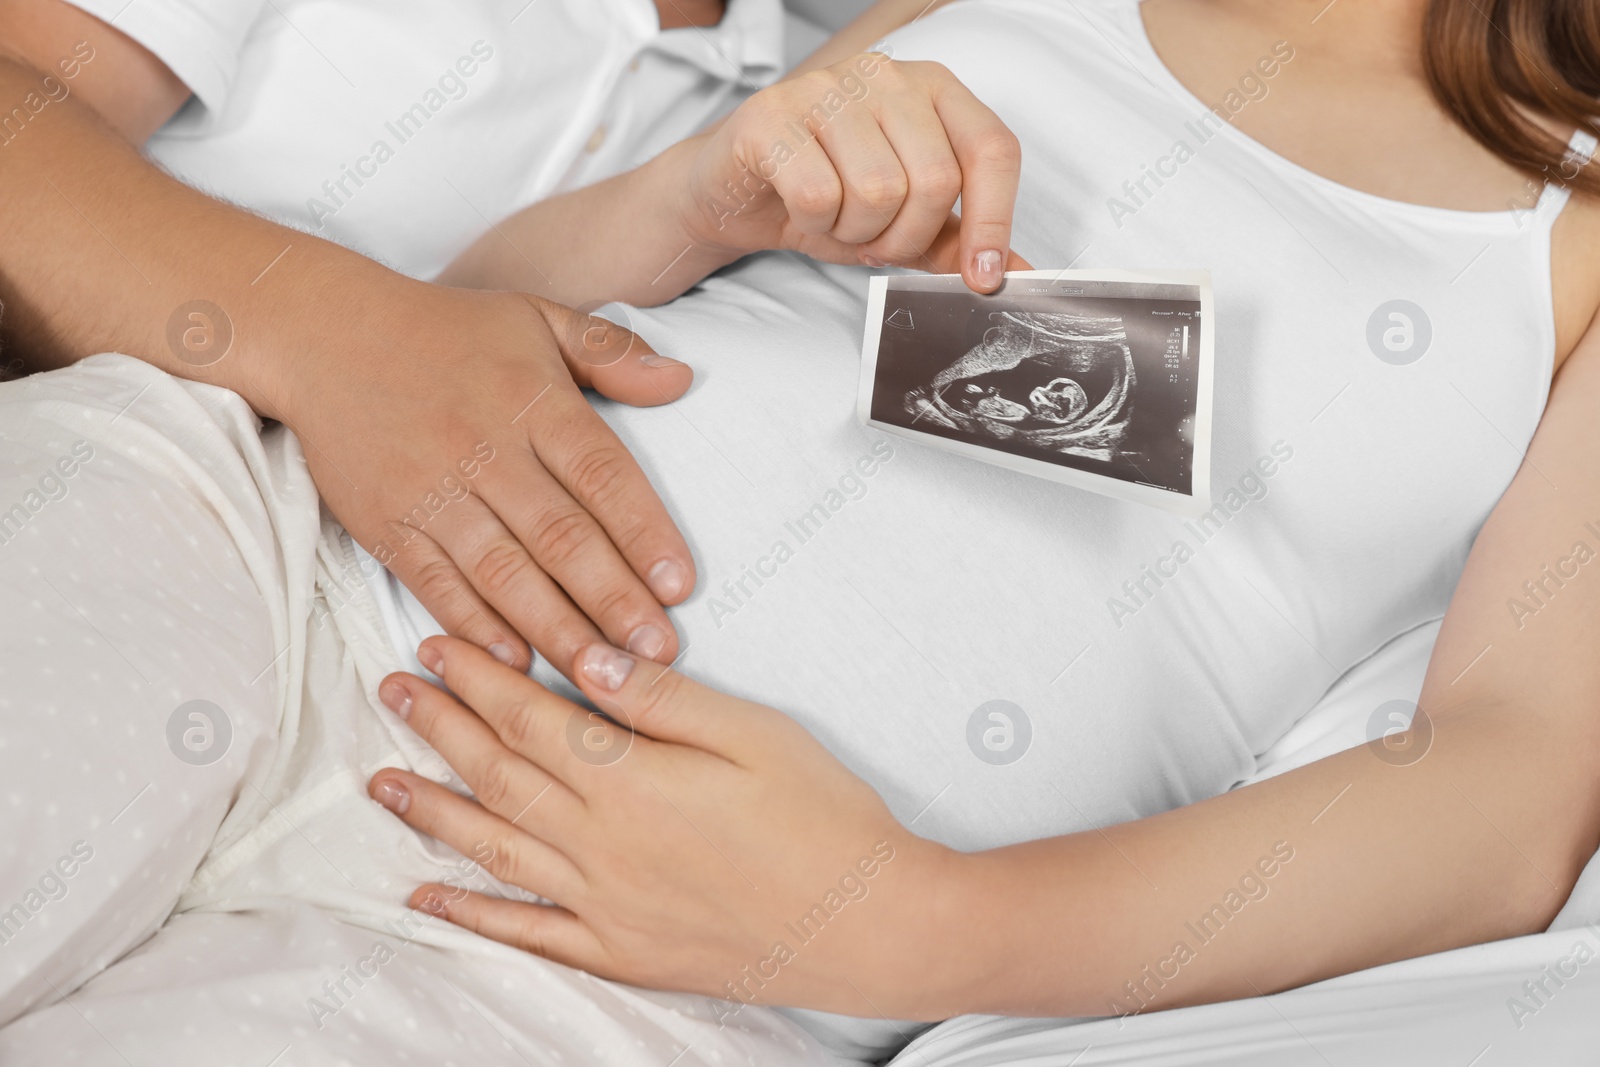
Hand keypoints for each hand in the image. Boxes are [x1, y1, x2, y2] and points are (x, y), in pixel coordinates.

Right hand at [279, 282, 696, 675]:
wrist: (325, 335)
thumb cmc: (447, 331)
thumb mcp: (536, 316)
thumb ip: (611, 351)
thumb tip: (683, 379)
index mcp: (534, 402)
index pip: (602, 475)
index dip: (643, 534)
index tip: (680, 586)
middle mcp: (486, 450)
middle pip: (559, 536)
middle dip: (612, 601)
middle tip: (656, 653)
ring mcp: (433, 491)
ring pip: (503, 572)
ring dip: (555, 629)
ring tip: (600, 675)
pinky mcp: (387, 523)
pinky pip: (437, 584)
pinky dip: (475, 627)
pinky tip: (515, 664)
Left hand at [365, 636, 970, 1019]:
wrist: (866, 923)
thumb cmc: (823, 818)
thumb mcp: (754, 734)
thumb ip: (662, 699)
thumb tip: (587, 659)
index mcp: (632, 779)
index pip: (531, 716)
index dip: (477, 678)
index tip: (436, 646)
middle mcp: (600, 843)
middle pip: (499, 773)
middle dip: (440, 726)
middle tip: (393, 691)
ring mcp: (603, 905)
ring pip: (495, 848)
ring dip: (434, 812)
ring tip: (382, 784)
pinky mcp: (620, 951)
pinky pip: (526, 933)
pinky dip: (472, 915)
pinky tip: (430, 897)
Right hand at [680, 53, 1026, 292]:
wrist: (735, 192)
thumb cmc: (824, 197)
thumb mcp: (901, 223)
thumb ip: (956, 240)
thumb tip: (1012, 272)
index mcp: (931, 89)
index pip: (991, 148)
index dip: (995, 220)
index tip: (982, 278)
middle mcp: (884, 75)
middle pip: (936, 180)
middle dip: (906, 237)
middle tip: (875, 241)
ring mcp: (825, 87)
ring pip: (879, 191)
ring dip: (856, 232)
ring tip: (836, 221)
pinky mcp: (772, 115)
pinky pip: (820, 195)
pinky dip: (814, 224)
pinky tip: (801, 211)